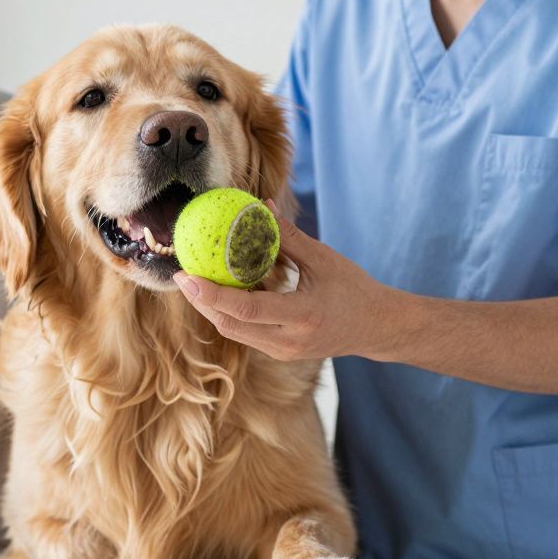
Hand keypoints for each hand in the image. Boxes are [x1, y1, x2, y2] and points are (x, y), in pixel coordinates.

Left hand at [171, 200, 394, 361]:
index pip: (245, 309)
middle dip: (200, 301)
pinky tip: (219, 292)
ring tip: (193, 282)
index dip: (211, 294)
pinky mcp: (280, 352)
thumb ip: (288, 236)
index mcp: (302, 316)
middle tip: (181, 275)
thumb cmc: (354, 289)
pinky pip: (246, 332)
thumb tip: (261, 206)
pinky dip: (230, 313)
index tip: (186, 275)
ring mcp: (283, 351)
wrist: (376, 327)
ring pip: (234, 332)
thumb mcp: (324, 259)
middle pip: (230, 325)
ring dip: (211, 308)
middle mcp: (288, 340)